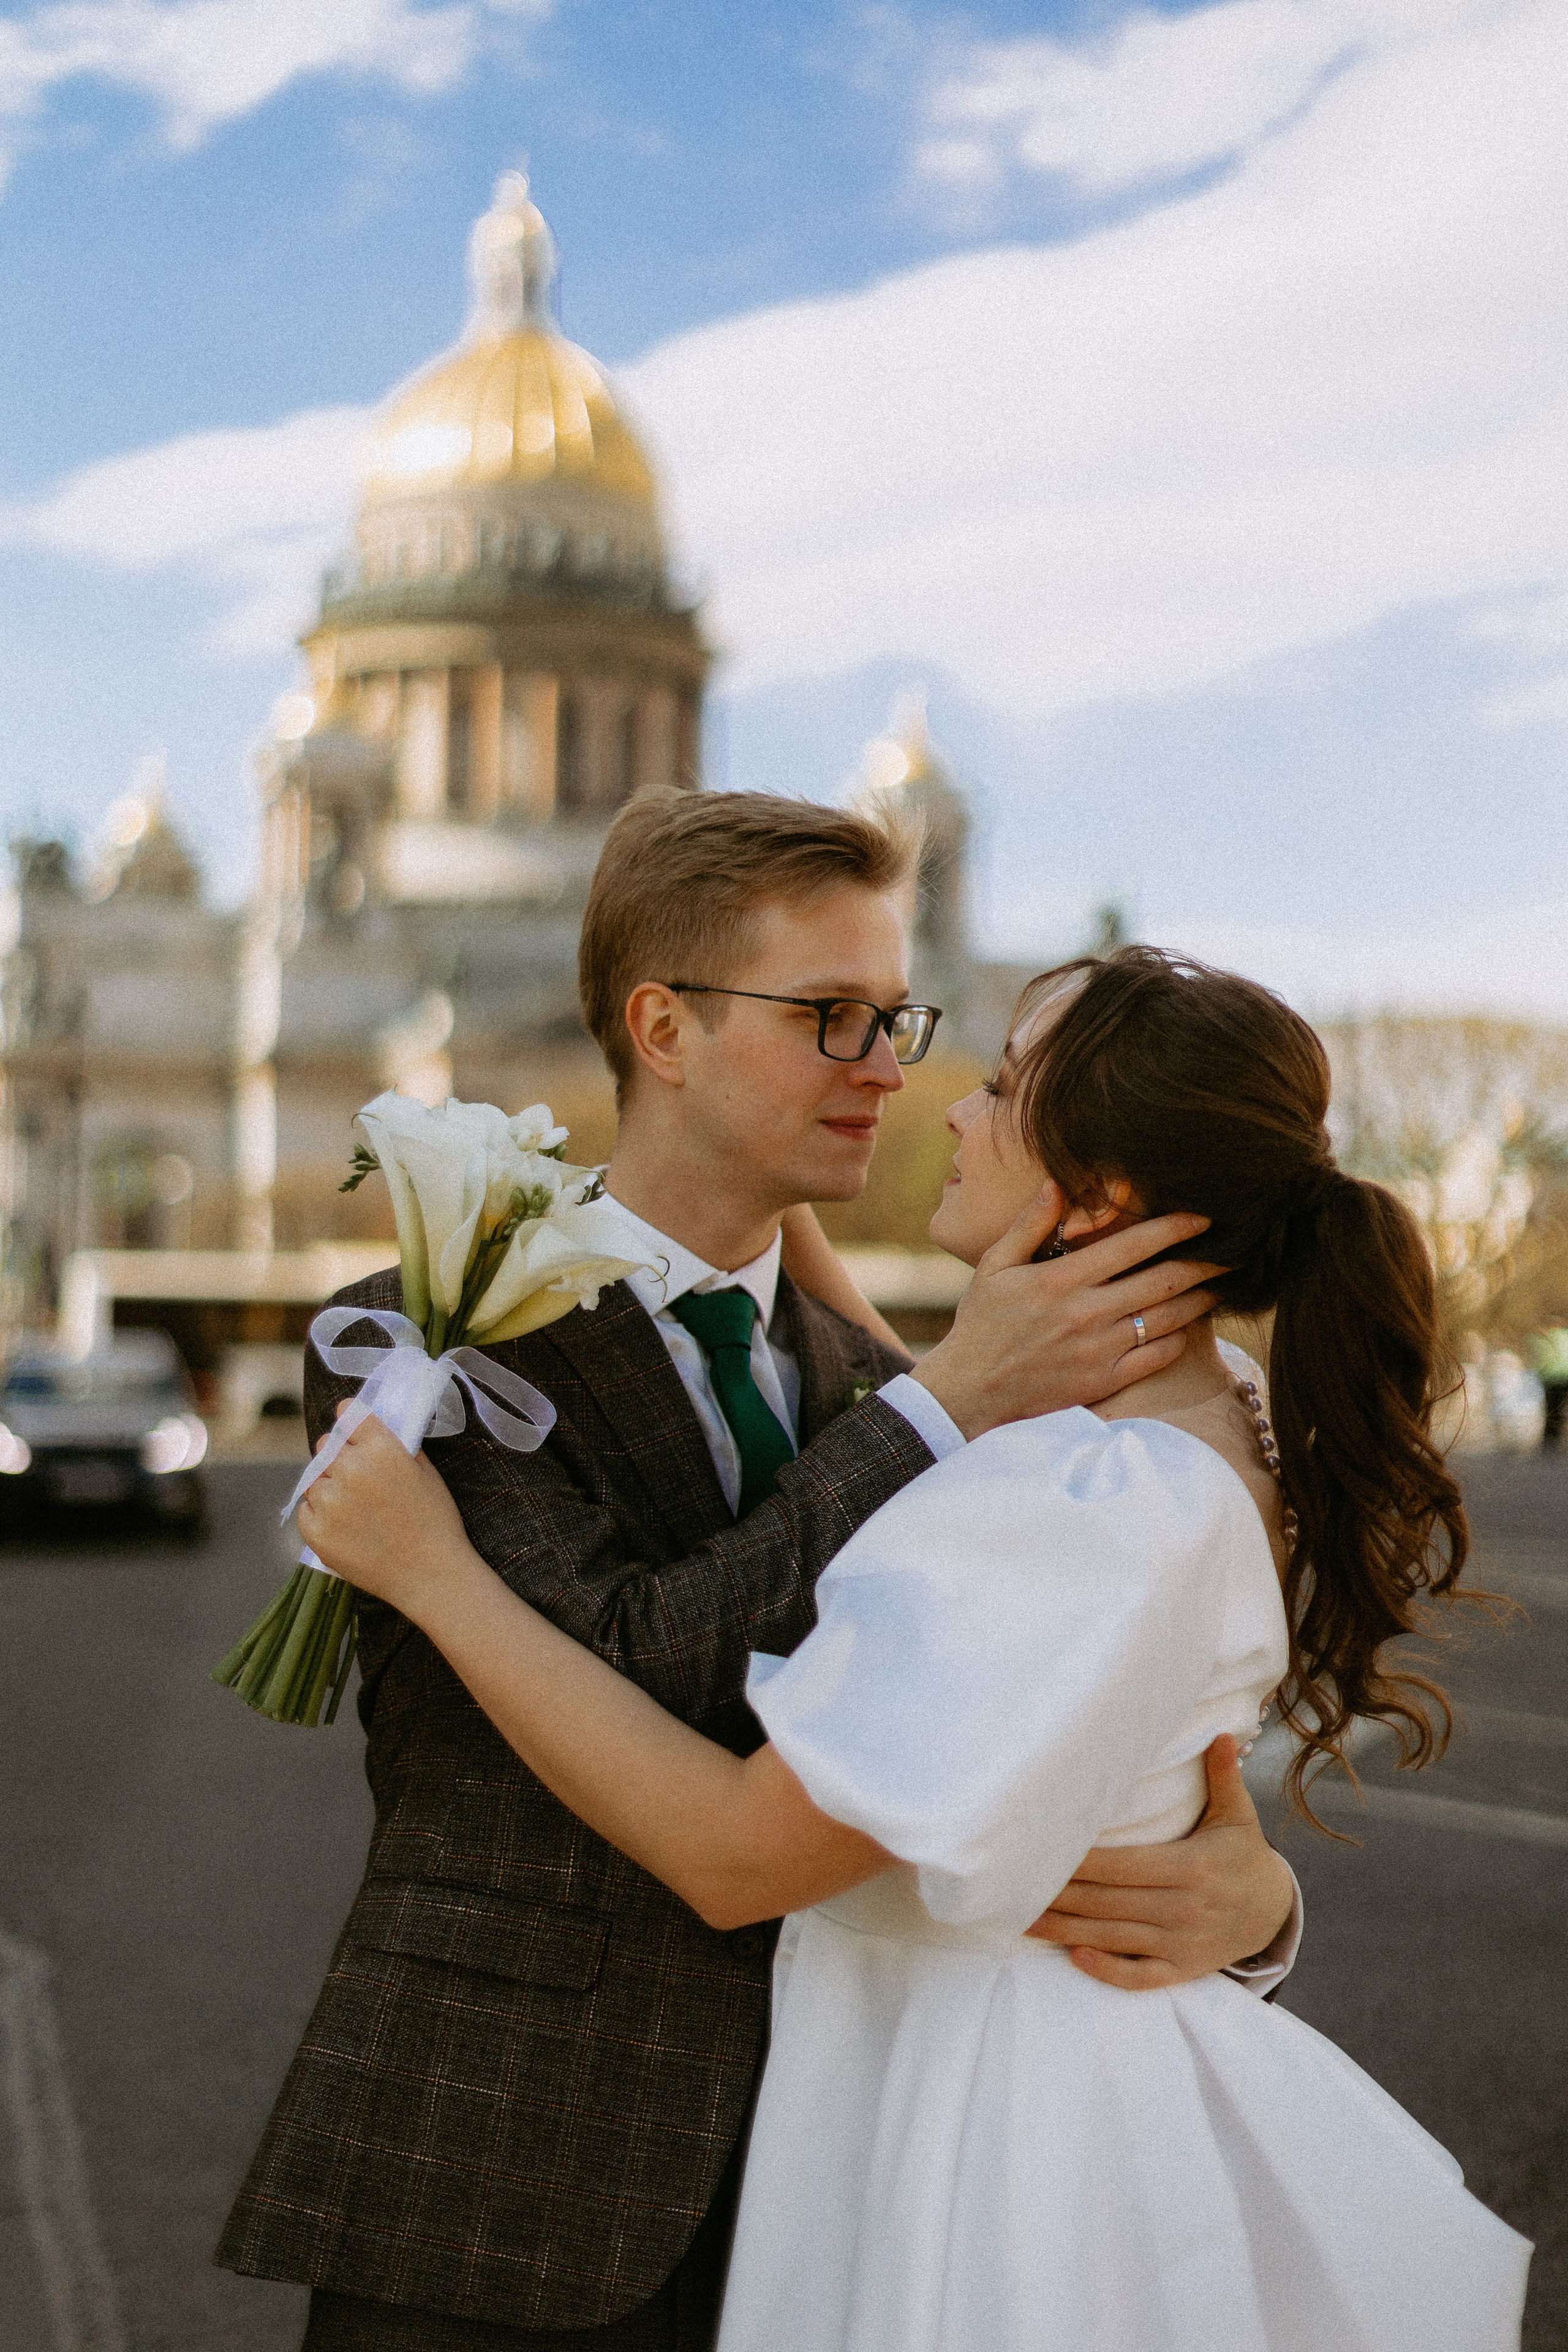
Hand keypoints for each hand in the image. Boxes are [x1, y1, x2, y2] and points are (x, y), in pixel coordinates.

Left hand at [298, 1412, 469, 1614]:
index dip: (350, 1420)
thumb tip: (374, 1433)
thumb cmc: (435, 1521)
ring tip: (355, 1510)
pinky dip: (320, 1515)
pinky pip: (307, 1510)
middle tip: (357, 1478)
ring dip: (329, 1488)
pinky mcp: (315, 1530)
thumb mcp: (426, 1472)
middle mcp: (349, 1468)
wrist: (430, 1574)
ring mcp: (329, 1500)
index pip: (348, 1413)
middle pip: (324, 1446)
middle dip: (338, 1456)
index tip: (351, 1429)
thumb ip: (397, 1446)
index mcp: (380, 1447)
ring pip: (314, 1480)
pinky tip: (346, 1528)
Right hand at [912, 1193, 1218, 1438]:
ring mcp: (1099, 1349)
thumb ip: (1029, 1225)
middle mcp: (1086, 1312)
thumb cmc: (981, 1324)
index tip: (1203, 1217)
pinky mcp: (1104, 1381)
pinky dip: (1178, 1339)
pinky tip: (1187, 1326)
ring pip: (1167, 1318)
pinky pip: (1156, 1357)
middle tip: (1234, 1251)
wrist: (970, 1391)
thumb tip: (1055, 1185)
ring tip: (1221, 1285)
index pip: (1132, 1244)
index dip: (1174, 1228)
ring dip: (1200, 1299)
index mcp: (1061, 1278)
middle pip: (1162, 1280)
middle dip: (1204, 1262)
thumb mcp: (994, 1267)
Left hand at [1024, 1737, 1294, 1989]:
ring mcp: (1181, 1944)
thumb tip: (1220, 1735)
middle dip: (1061, 1896)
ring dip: (1068, 1932)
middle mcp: (1182, 1908)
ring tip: (1024, 1921)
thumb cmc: (1242, 1856)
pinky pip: (1141, 1977)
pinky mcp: (1183, 1970)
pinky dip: (1109, 1971)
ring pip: (1115, 1938)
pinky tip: (1077, 1958)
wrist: (1273, 1912)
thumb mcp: (1238, 1816)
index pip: (1121, 1865)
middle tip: (1015, 1888)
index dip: (1080, 1862)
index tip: (1041, 1853)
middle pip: (1109, 1903)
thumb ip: (1224, 1778)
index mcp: (1190, 1867)